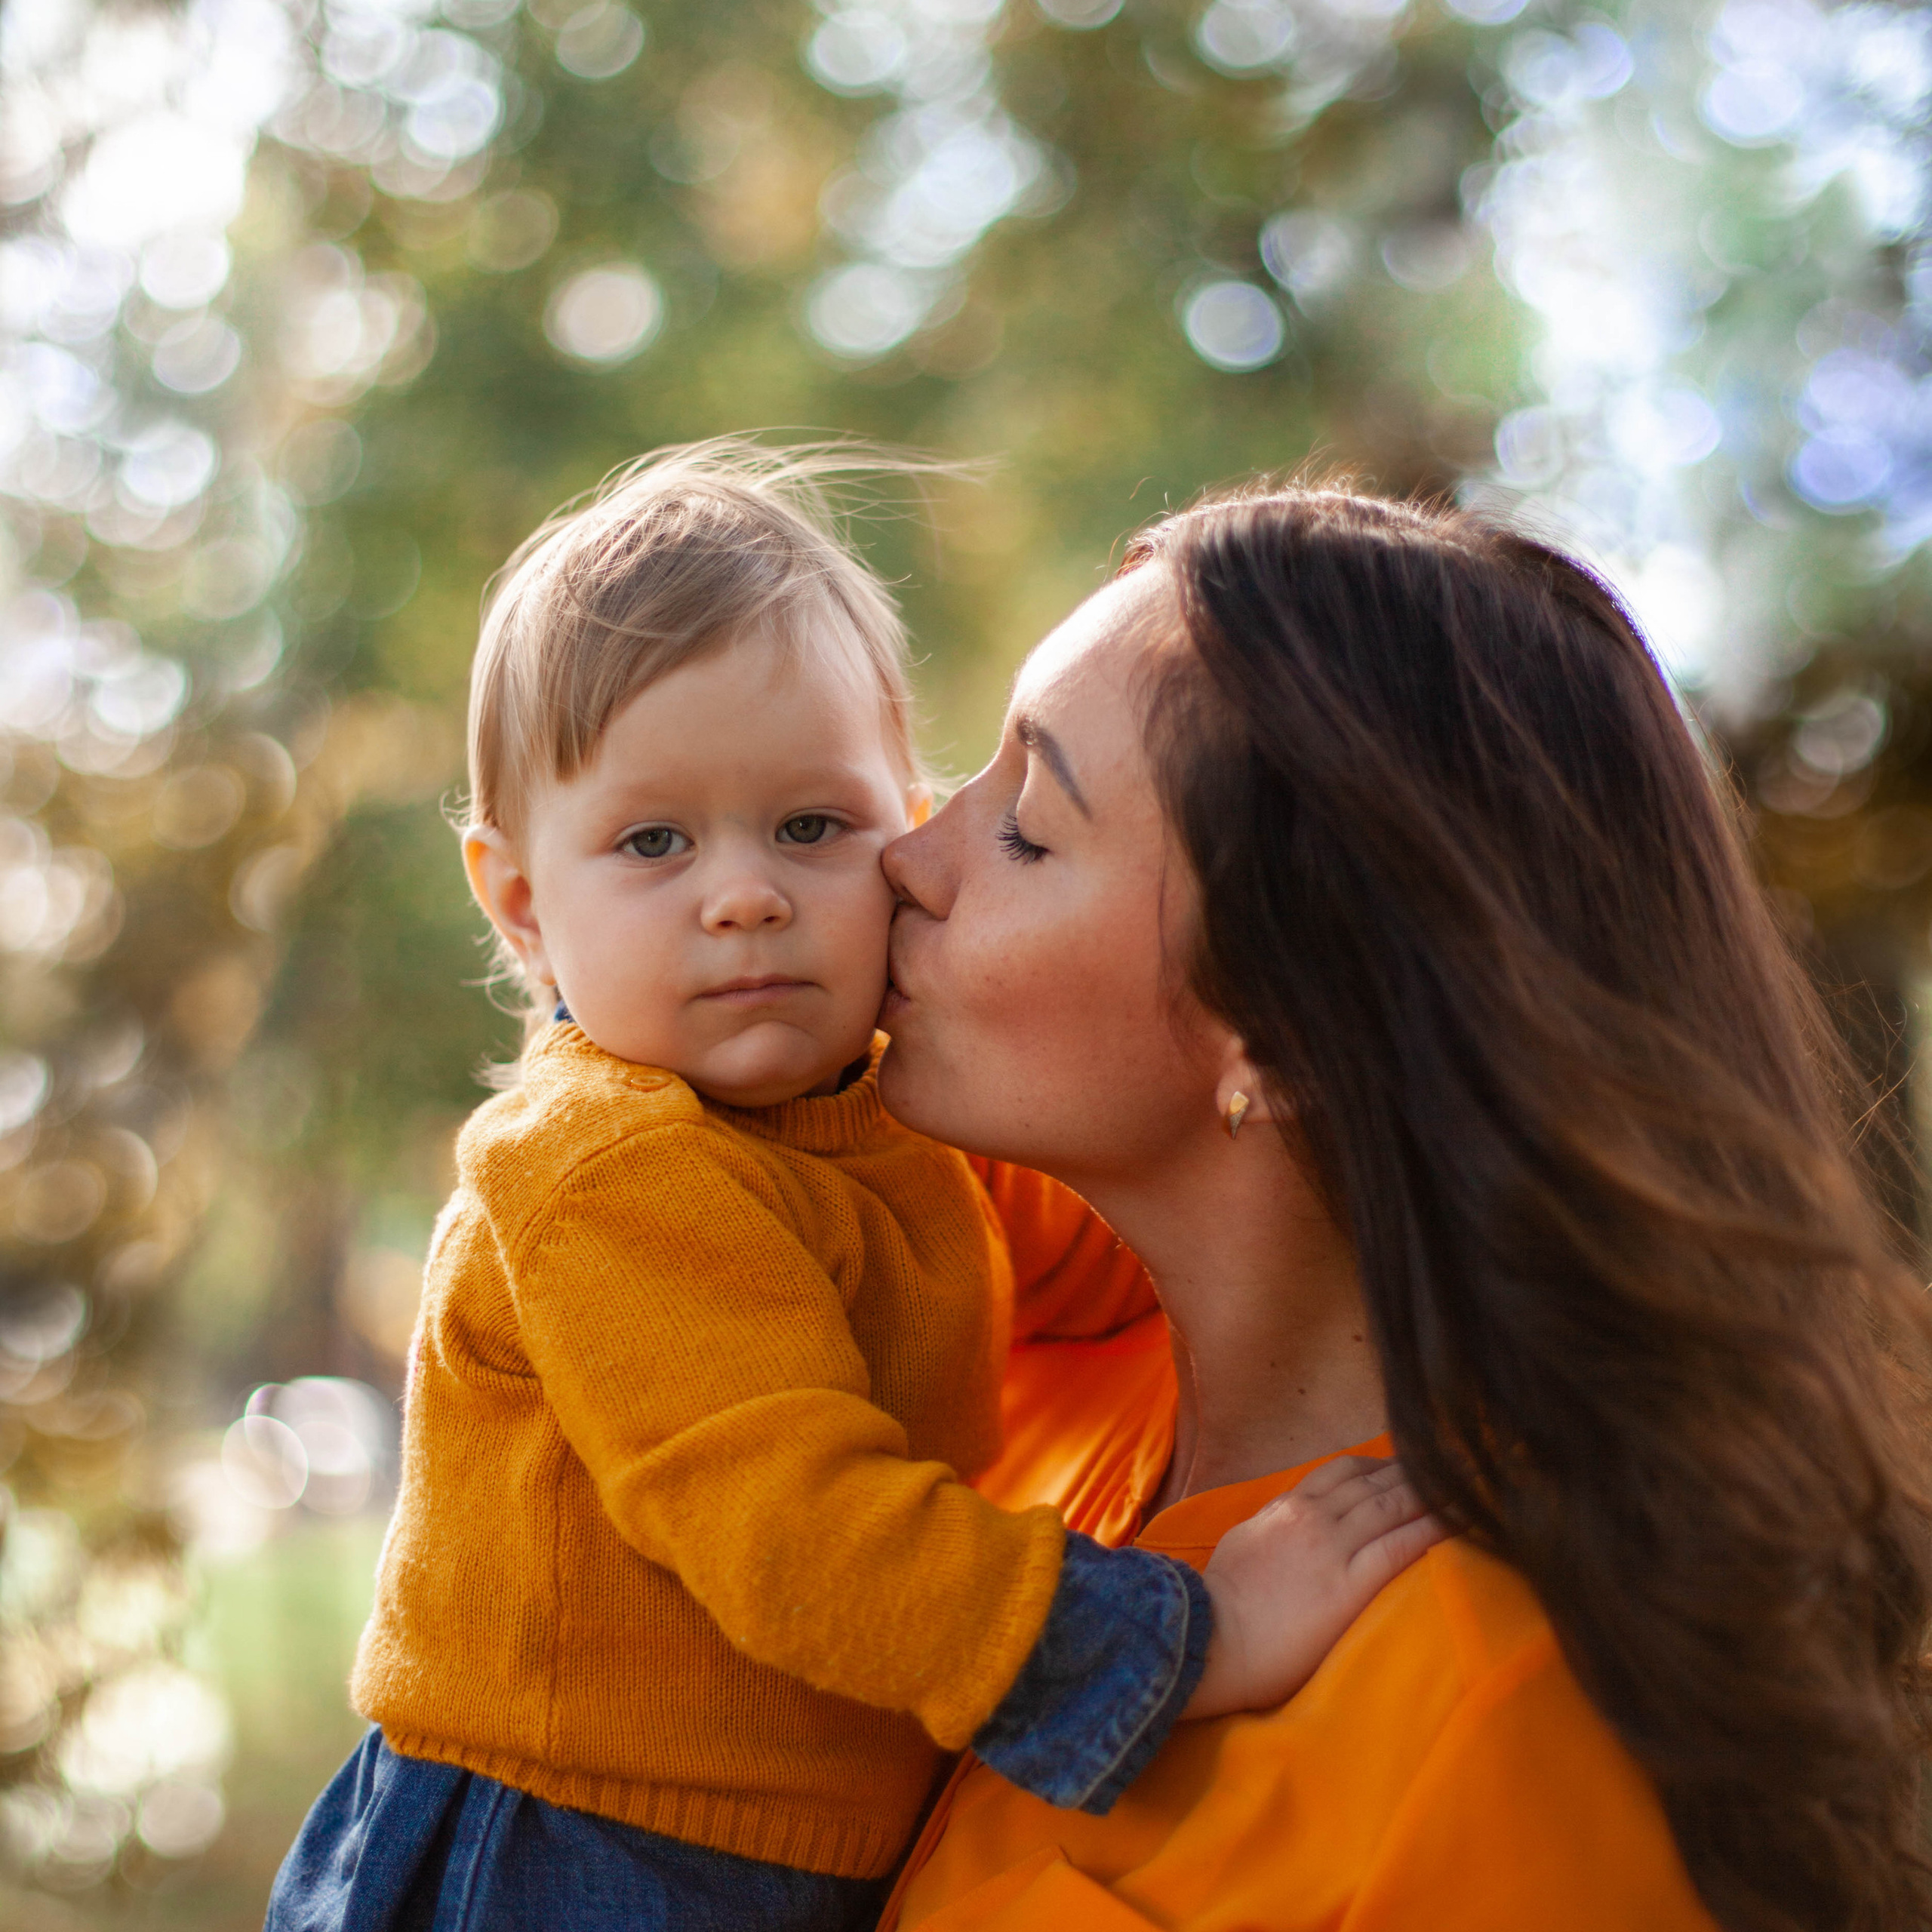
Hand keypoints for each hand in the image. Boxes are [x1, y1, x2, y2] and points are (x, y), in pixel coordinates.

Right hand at [1182, 1455, 1443, 1720]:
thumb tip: (1287, 1521)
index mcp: (1288, 1506)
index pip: (1343, 1471)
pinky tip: (1458, 1524)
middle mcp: (1314, 1515)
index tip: (1403, 1469)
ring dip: (1431, 1494)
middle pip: (1376, 1481)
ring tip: (1464, 1490)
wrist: (1211, 1634)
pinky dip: (1431, 1529)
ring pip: (1392, 1504)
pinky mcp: (1350, 1582)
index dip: (1380, 1467)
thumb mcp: (1243, 1542)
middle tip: (1448, 1472)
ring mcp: (1333, 1546)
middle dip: (1414, 1474)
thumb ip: (1273, 1525)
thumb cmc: (1220, 1599)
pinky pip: (1400, 1545)